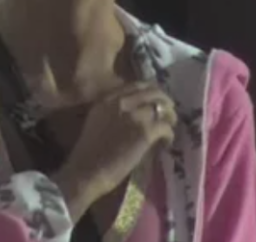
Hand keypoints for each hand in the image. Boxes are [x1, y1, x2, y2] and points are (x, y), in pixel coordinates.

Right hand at [52, 81, 175, 221]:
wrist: (85, 171)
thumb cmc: (88, 152)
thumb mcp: (97, 121)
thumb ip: (114, 112)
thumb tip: (136, 113)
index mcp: (107, 98)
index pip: (137, 85)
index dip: (151, 91)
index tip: (157, 100)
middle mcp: (122, 102)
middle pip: (153, 93)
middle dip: (165, 102)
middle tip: (170, 112)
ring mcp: (134, 116)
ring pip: (162, 109)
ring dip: (169, 118)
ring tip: (169, 128)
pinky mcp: (145, 132)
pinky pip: (166, 127)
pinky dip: (169, 136)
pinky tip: (166, 144)